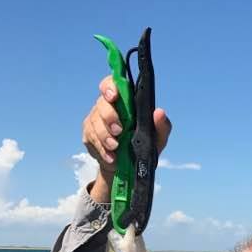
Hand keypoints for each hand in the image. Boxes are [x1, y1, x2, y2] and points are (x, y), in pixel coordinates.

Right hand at [82, 76, 171, 199]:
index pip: (112, 83)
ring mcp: (96, 120)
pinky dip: (102, 149)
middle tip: (119, 131)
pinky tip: (111, 157)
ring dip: (105, 136)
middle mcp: (107, 106)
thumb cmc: (144, 145)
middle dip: (109, 117)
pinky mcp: (89, 135)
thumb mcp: (158, 138)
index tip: (113, 96)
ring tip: (115, 147)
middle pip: (102, 104)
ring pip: (94, 122)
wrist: (130, 168)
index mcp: (124, 101)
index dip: (110, 86)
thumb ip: (162, 125)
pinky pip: (91, 139)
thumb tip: (159, 112)